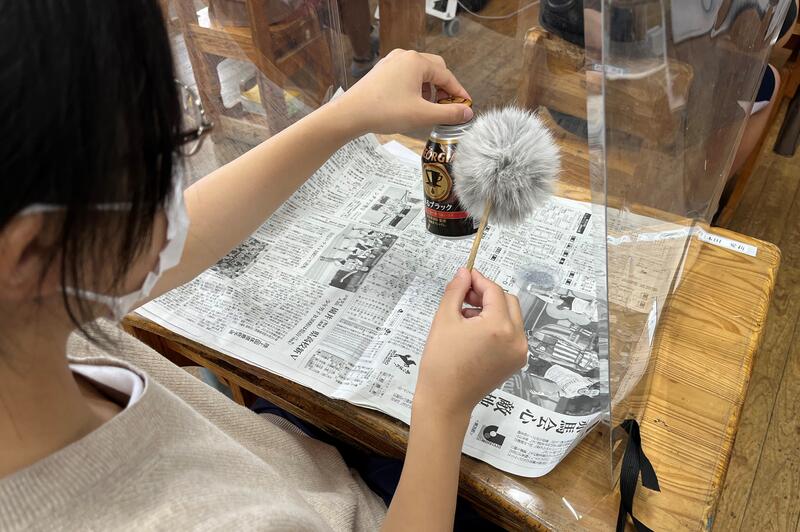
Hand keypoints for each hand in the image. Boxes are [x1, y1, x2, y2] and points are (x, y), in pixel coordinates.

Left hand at [334, 49, 473, 134]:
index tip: (466, 106)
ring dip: (429, 89)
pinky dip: (414, 88)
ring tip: (428, 108)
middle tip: (448, 107)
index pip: (446, 76)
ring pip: (420, 73)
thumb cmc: (384, 111)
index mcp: (417, 62)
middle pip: (434, 69)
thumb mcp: (422, 115)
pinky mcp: (382, 71)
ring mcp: (391, 62)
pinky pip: (406, 76)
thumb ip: (448, 113)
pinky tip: (411, 104)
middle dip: (444, 89)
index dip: (458, 93)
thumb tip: (467, 113)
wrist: (351, 114)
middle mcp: (405, 56)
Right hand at [414, 268, 527, 422]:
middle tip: (464, 296)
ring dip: (492, 310)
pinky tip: (474, 332)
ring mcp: (519, 352)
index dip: (478, 280)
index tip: (465, 276)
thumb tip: (464, 273)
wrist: (445, 401)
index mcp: (499, 327)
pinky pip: (511, 334)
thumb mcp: (444, 319)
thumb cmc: (441, 363)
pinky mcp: (515, 362)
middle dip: (487, 295)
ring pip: (511, 317)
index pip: (494, 291)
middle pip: (508, 301)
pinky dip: (497, 327)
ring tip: (465, 316)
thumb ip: (456, 291)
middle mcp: (516, 339)